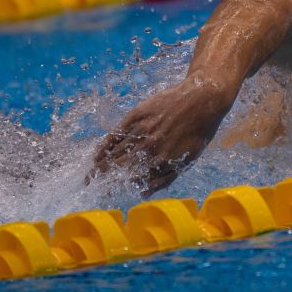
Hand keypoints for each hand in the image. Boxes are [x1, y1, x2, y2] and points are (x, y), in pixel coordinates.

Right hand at [89, 79, 227, 193]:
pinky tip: (98, 152)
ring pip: (117, 150)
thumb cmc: (198, 131)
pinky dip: (106, 144)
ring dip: (101, 163)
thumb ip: (166, 177)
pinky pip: (117, 132)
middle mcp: (150, 146)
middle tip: (89, 183)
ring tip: (91, 172)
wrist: (202, 98)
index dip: (117, 185)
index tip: (105, 192)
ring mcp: (142, 130)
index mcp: (162, 160)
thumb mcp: (189, 158)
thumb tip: (143, 193)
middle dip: (102, 176)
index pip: (132, 177)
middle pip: (120, 165)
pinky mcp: (138, 115)